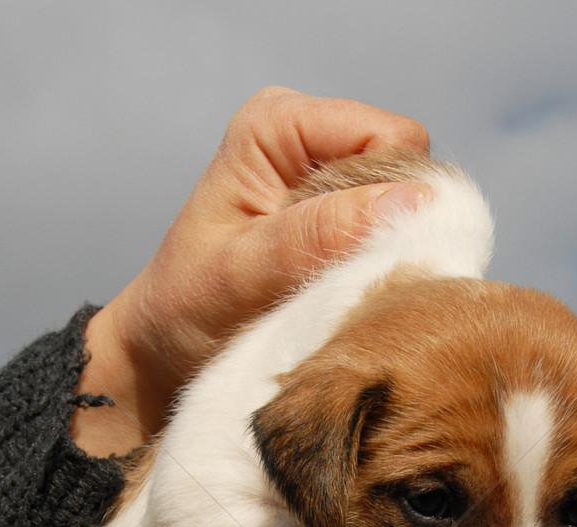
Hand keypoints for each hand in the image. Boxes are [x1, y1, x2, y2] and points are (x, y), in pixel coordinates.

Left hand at [72, 86, 428, 455]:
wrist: (166, 350)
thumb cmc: (187, 312)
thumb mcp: (243, 277)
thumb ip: (317, 237)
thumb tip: (410, 204)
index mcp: (278, 125)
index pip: (390, 140)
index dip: (394, 201)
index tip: (353, 262)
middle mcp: (309, 136)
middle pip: (408, 168)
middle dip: (391, 229)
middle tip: (336, 283)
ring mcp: (328, 176)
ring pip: (410, 205)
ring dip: (386, 255)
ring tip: (331, 292)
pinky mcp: (341, 217)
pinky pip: (397, 235)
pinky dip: (380, 270)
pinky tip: (339, 295)